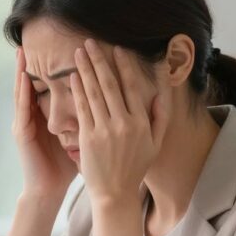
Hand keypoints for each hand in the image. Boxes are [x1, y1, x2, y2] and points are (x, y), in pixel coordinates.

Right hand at [12, 46, 77, 195]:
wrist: (48, 190)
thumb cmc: (65, 166)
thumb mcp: (78, 137)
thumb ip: (86, 119)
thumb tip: (105, 105)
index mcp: (47, 116)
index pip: (49, 87)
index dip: (51, 67)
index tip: (56, 49)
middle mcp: (33, 116)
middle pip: (33, 85)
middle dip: (31, 64)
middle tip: (31, 41)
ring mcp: (25, 124)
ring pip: (23, 92)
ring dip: (20, 72)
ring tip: (21, 52)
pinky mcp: (21, 133)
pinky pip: (22, 108)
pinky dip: (22, 92)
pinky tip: (23, 78)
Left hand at [70, 39, 168, 205]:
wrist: (114, 193)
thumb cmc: (135, 168)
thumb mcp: (155, 144)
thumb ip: (160, 117)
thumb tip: (162, 91)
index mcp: (141, 122)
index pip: (131, 87)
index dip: (123, 66)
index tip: (117, 49)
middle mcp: (124, 123)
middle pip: (110, 85)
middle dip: (99, 61)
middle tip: (91, 42)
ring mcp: (105, 130)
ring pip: (94, 93)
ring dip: (86, 70)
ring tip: (79, 53)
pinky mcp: (88, 137)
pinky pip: (82, 109)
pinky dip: (77, 91)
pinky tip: (73, 76)